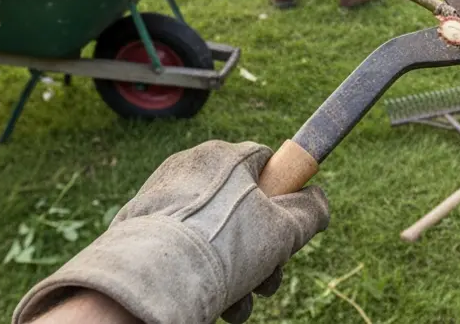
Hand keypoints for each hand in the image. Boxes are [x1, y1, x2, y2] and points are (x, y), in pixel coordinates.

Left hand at [15, 141, 328, 323]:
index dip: (284, 199)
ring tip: (240, 302)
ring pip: (217, 236)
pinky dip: (204, 275)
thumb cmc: (222, 247)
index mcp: (222, 155)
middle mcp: (189, 170)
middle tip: (269, 281)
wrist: (150, 282)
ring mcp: (161, 201)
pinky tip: (214, 303)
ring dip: (238, 273)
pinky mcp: (141, 232)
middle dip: (264, 251)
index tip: (288, 230)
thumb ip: (311, 211)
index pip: (267, 163)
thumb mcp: (284, 230)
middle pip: (243, 208)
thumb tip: (318, 201)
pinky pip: (187, 250)